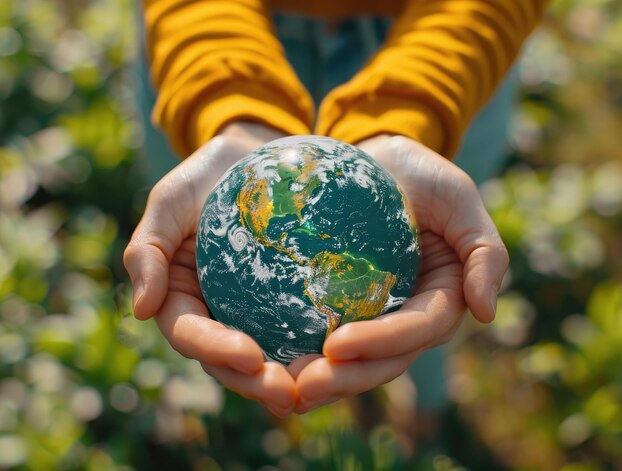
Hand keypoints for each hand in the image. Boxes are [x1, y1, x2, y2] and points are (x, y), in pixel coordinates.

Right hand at [124, 123, 296, 415]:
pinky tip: (344, 360)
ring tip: (318, 388)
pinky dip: (316, 351)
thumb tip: (141, 311)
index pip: (190, 334)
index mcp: (180, 297)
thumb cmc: (209, 176)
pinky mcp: (285, 303)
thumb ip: (147, 249)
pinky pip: (298, 331)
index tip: (250, 356)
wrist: (257, 156)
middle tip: (288, 393)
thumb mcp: (170, 200)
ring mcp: (250, 312)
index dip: (215, 351)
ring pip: (266, 358)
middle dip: (254, 382)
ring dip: (288, 380)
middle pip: (228, 361)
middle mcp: (214, 313)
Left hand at [289, 135, 508, 412]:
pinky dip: (300, 354)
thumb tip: (486, 313)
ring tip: (285, 391)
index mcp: (440, 297)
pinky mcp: (341, 306)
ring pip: (354, 359)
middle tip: (306, 387)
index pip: (418, 329)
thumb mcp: (459, 198)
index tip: (337, 344)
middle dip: (349, 377)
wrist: (373, 160)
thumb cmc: (419, 174)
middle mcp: (407, 314)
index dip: (382, 342)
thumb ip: (484, 251)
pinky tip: (271, 367)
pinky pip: (323, 336)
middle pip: (384, 359)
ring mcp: (373, 314)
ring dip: (324, 379)